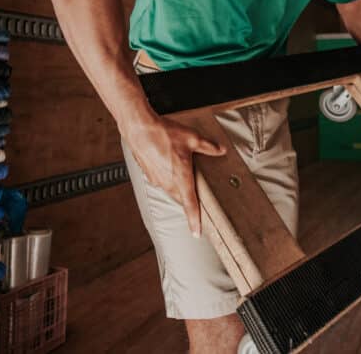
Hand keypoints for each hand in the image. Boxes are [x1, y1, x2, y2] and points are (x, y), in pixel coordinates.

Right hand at [123, 113, 225, 237]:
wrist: (139, 128)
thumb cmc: (164, 133)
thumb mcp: (192, 138)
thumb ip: (208, 147)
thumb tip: (221, 150)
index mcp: (181, 177)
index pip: (190, 204)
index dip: (194, 220)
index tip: (196, 232)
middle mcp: (168, 182)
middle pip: (181, 199)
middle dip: (188, 202)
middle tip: (197, 205)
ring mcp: (157, 179)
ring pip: (170, 191)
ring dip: (178, 190)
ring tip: (183, 180)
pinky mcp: (148, 174)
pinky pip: (161, 182)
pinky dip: (168, 180)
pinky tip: (169, 167)